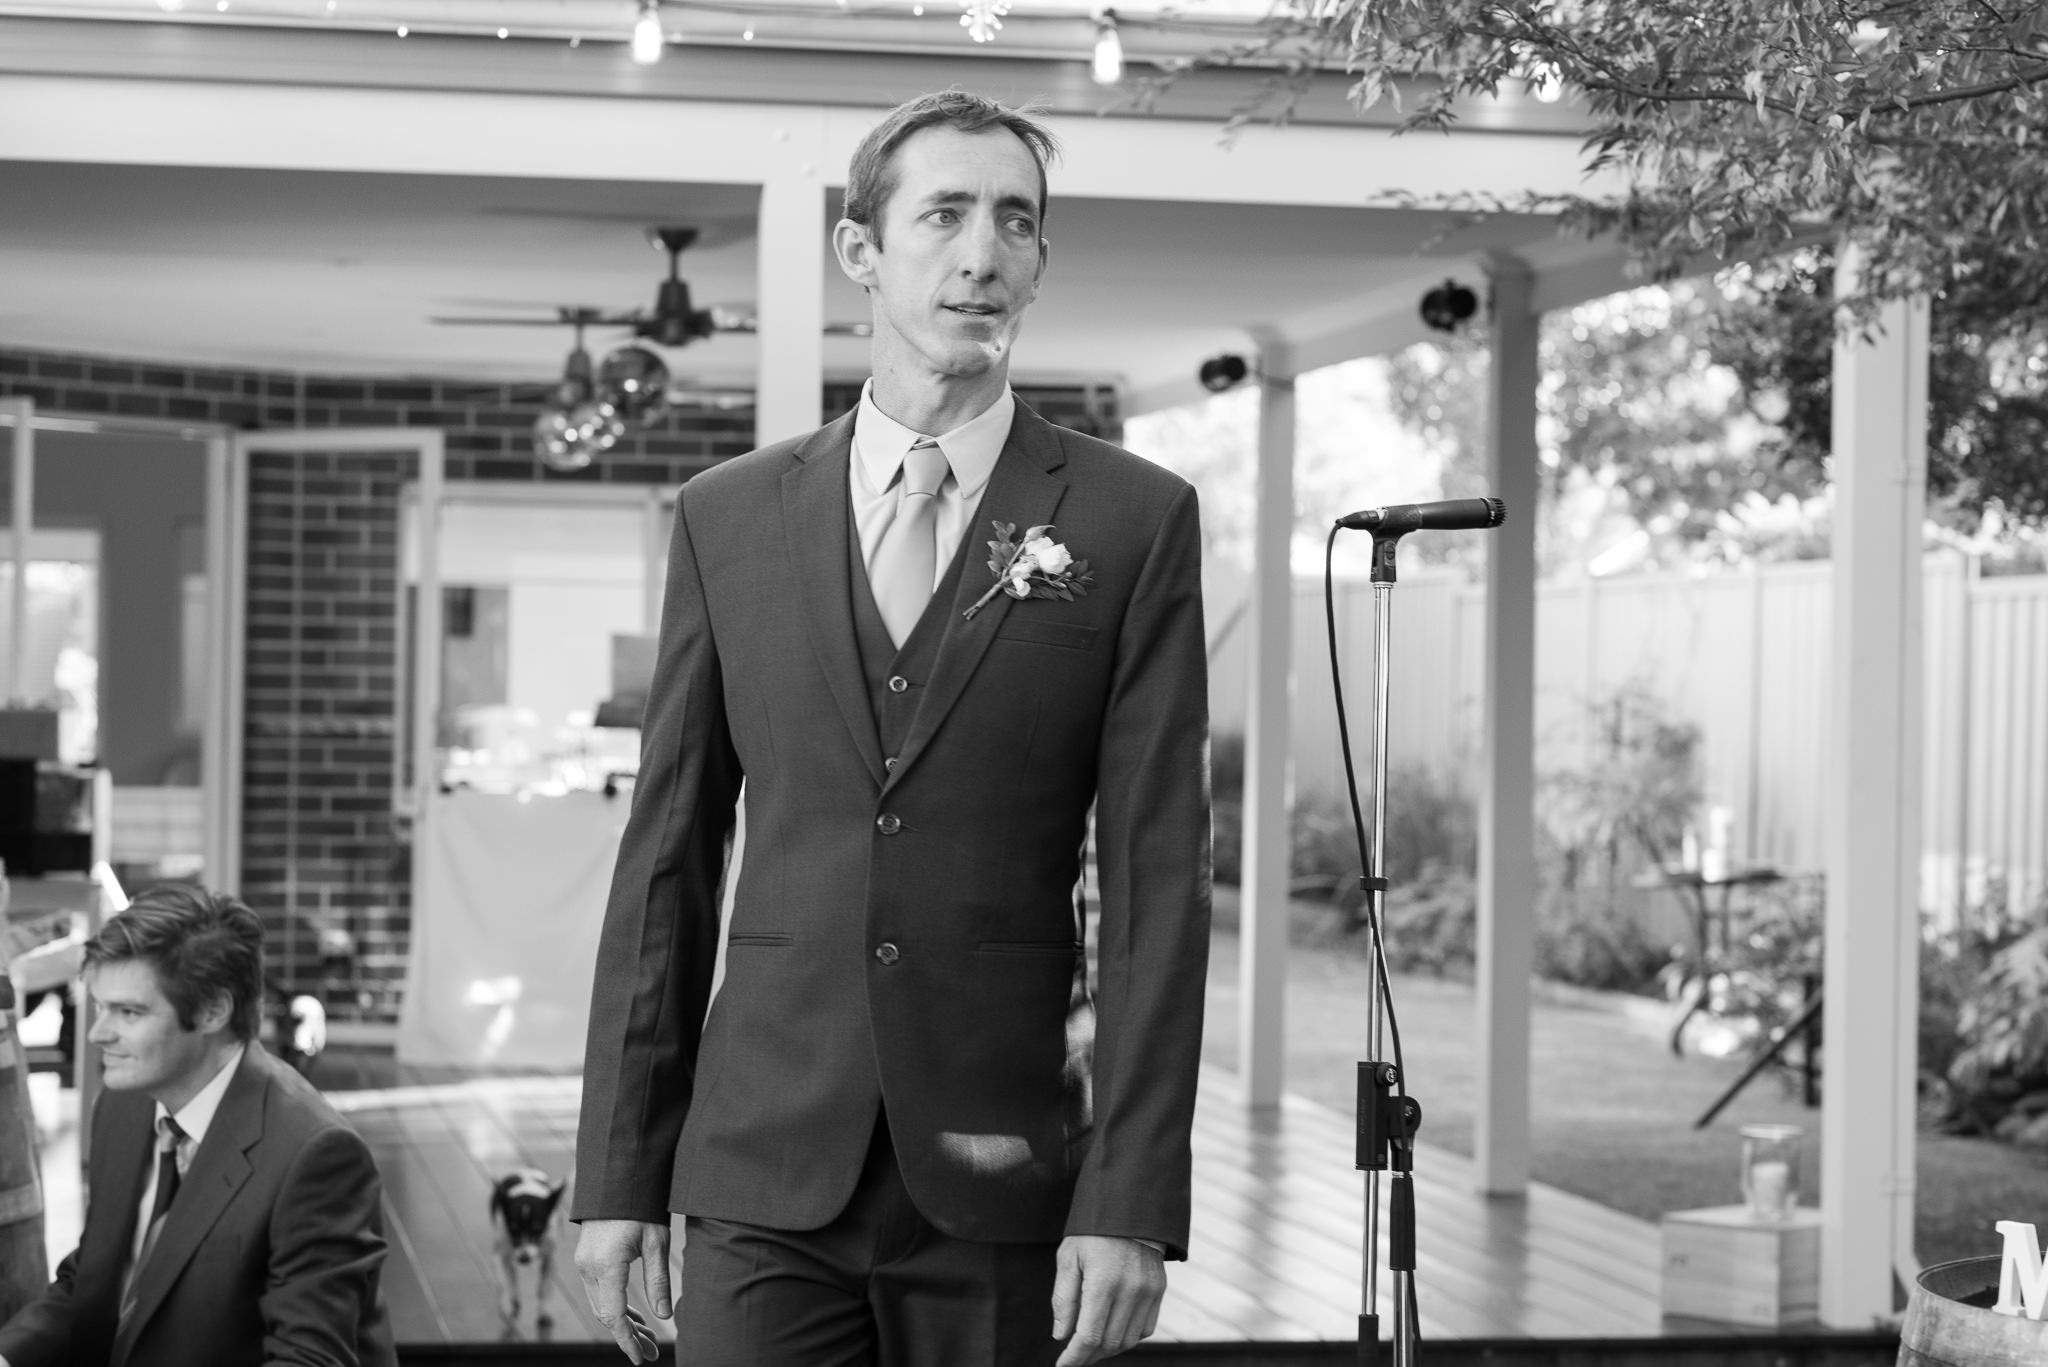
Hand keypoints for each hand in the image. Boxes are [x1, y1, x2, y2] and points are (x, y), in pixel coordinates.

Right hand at [574, 1218, 671, 1363]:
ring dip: (622, 1323)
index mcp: (606, 1266)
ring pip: (600, 1305)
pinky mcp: (586, 1258)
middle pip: (605, 1315)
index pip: (614, 1316)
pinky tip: (633, 1316)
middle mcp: (589, 1268)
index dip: (628, 1340)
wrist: (618, 1176)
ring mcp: (584, 1263)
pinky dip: (614, 1306)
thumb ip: (658, 1281)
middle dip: (628, 1336)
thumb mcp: (657, 1242)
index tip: (641, 1358)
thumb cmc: (641, 1206)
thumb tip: (664, 1317)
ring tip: (647, 1338)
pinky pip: (598, 1292)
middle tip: (651, 1352)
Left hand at [1050, 1234, 1165, 1364]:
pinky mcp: (1159, 1290)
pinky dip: (1128, 1338)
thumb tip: (1061, 1336)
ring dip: (1108, 1350)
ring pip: (1129, 1340)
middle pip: (1109, 1343)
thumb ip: (1064, 1299)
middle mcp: (1130, 1290)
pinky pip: (1146, 1328)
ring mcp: (1148, 1291)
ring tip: (1091, 1347)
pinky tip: (1113, 1332)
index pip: (1089, 1336)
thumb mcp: (1069, 1258)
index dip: (1074, 1357)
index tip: (1062, 1366)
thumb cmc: (1093, 1231)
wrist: (1131, 1207)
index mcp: (1103, 1282)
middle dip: (1088, 1356)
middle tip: (1074, 1357)